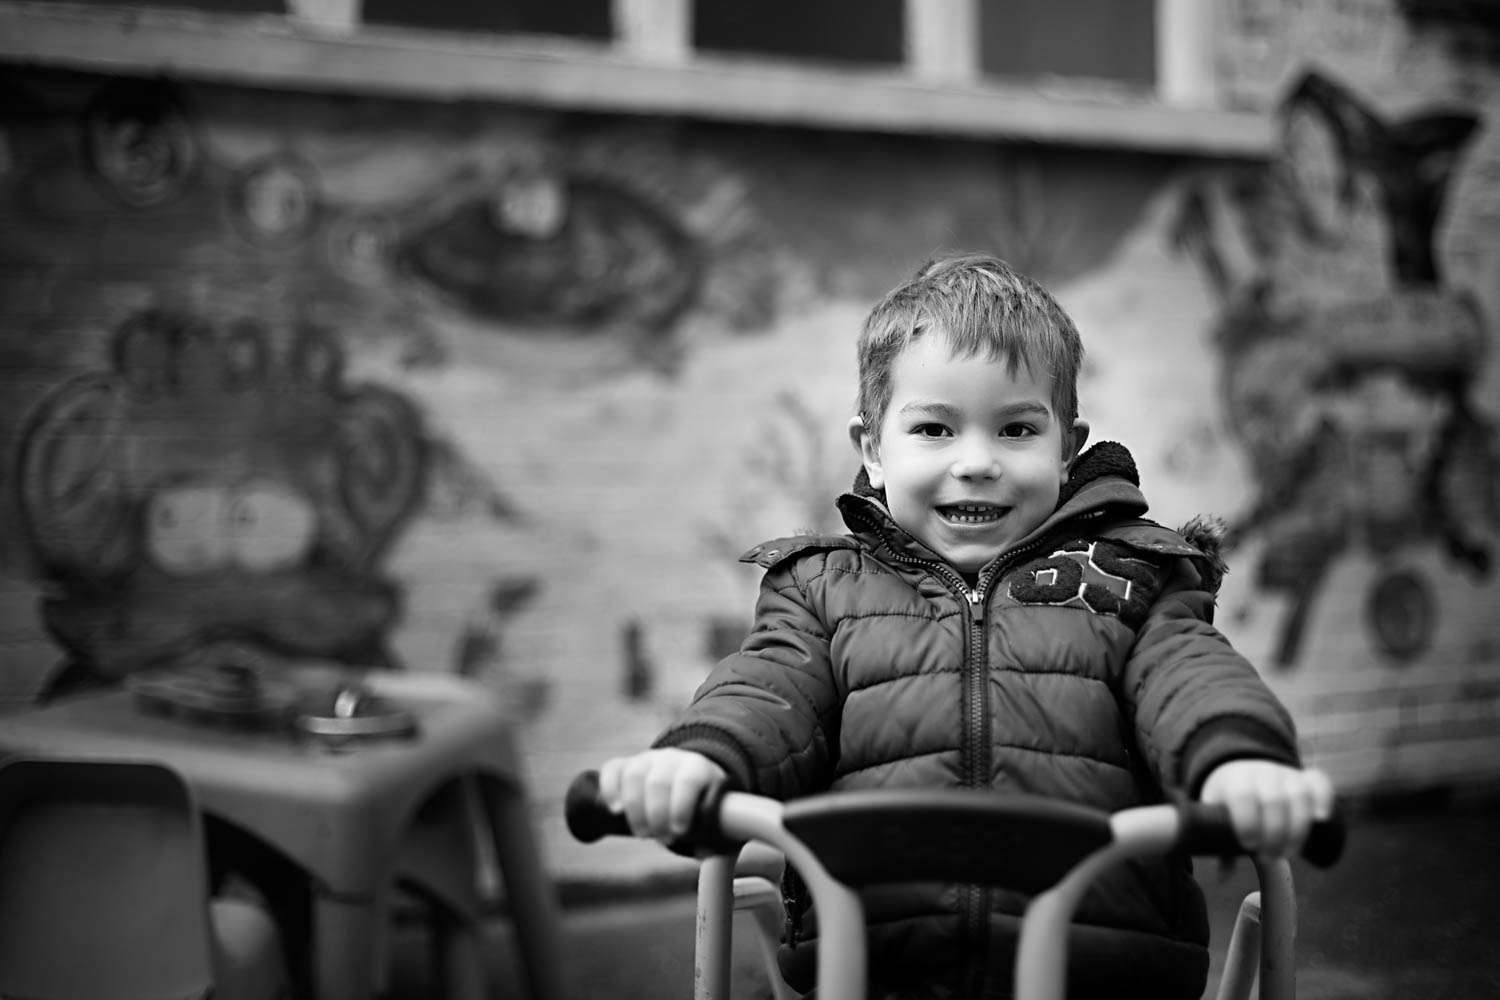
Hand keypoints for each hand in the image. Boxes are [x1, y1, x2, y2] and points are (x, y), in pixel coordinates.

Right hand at [598, 748, 727, 841]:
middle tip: (661, 839)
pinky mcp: (625, 765)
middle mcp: (671, 758)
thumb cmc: (701, 803)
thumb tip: (703, 855)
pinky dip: (610, 789)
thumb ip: (713, 836)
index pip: (688, 780)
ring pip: (634, 775)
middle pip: (658, 781)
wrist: (687, 778)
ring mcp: (646, 759)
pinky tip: (615, 810)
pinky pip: (612, 769)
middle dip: (657, 815)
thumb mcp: (713, 814)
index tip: (679, 831)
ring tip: (642, 833)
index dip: (681, 806)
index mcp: (697, 767)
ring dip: (635, 809)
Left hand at [1199, 760, 1334, 856]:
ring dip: (1298, 829)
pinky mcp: (1307, 779)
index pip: (1243, 795)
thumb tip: (1223, 878)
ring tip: (1289, 854)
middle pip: (1274, 799)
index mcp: (1236, 780)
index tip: (1248, 845)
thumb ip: (1220, 843)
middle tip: (1269, 857)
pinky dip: (1324, 799)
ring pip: (1299, 795)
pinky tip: (1321, 820)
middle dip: (1274, 833)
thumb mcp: (1217, 815)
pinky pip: (1321, 784)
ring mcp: (1287, 775)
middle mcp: (1262, 774)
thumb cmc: (1229, 801)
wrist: (1242, 771)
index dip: (1247, 821)